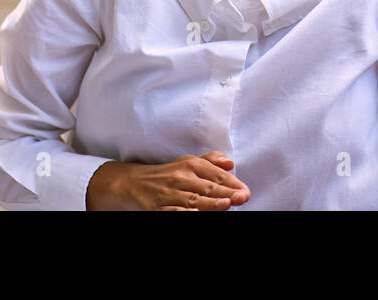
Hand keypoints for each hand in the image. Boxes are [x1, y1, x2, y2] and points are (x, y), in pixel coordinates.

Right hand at [86, 151, 250, 209]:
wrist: (132, 182)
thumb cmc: (167, 174)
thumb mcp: (187, 163)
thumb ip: (210, 162)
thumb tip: (230, 162)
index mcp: (190, 165)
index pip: (214, 174)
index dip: (231, 183)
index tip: (245, 191)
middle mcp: (180, 177)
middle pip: (207, 187)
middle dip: (226, 193)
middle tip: (242, 197)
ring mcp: (169, 193)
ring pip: (192, 199)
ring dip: (209, 203)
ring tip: (226, 205)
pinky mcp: (157, 208)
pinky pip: (172, 211)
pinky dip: (183, 213)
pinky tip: (195, 214)